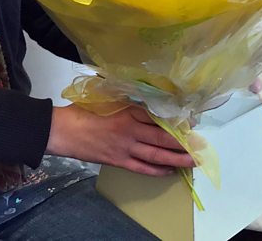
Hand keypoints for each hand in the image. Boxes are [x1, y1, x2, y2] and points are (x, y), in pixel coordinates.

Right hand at [46, 104, 196, 176]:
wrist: (61, 131)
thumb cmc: (81, 110)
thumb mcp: (105, 96)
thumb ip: (125, 95)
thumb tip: (142, 91)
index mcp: (128, 111)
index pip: (159, 117)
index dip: (177, 121)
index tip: (192, 122)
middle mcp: (130, 130)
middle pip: (163, 137)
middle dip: (183, 143)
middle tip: (200, 145)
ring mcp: (125, 148)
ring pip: (157, 155)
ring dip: (177, 159)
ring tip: (193, 161)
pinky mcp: (118, 161)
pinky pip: (142, 168)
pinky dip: (157, 170)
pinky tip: (169, 171)